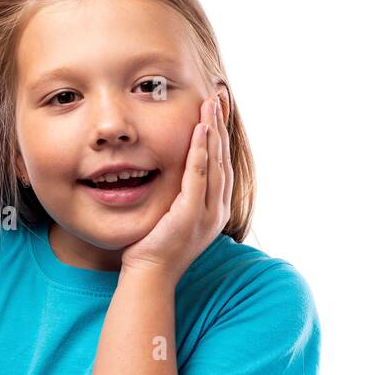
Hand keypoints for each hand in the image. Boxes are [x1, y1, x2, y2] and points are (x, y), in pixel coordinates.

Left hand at [120, 89, 231, 280]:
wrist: (150, 277)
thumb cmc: (155, 248)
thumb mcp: (172, 217)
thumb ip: (180, 196)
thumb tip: (176, 174)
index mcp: (216, 210)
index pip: (222, 165)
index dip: (220, 136)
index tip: (218, 110)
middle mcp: (218, 210)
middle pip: (223, 159)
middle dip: (221, 126)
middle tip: (219, 97)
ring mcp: (207, 213)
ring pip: (215, 163)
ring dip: (213, 131)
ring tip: (211, 104)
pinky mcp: (190, 215)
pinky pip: (198, 176)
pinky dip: (200, 151)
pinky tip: (200, 130)